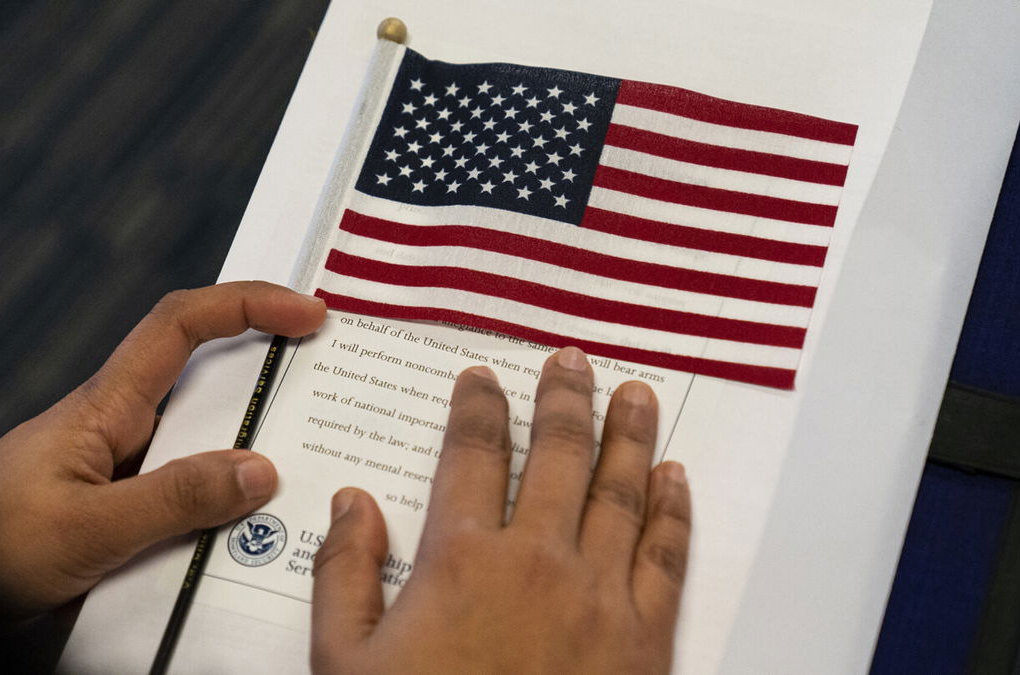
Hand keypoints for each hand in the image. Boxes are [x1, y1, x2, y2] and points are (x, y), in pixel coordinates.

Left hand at [0, 281, 326, 614]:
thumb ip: (174, 499)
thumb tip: (259, 471)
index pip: (181, 324)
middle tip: (334, 396)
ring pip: (205, 448)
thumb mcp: (86, 526)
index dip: (248, 304)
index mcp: (107, 407)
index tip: (307, 313)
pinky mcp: (123, 513)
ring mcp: (124, 472)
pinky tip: (248, 544)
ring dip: (250, 460)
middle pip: (210, 383)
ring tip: (303, 483)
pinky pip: (190, 498)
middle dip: (272, 382)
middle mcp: (121, 430)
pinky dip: (225, 510)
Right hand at [311, 347, 691, 673]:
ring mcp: (599, 594)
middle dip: (564, 399)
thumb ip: (345, 575)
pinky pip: (666, 555)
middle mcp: (537, 559)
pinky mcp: (646, 635)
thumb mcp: (345, 663)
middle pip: (556, 454)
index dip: (478, 407)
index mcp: (462, 559)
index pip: (472, 455)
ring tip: (635, 393)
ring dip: (629, 435)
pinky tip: (675, 478)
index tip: (483, 378)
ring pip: (620, 490)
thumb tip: (353, 503)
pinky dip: (673, 511)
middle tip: (570, 360)